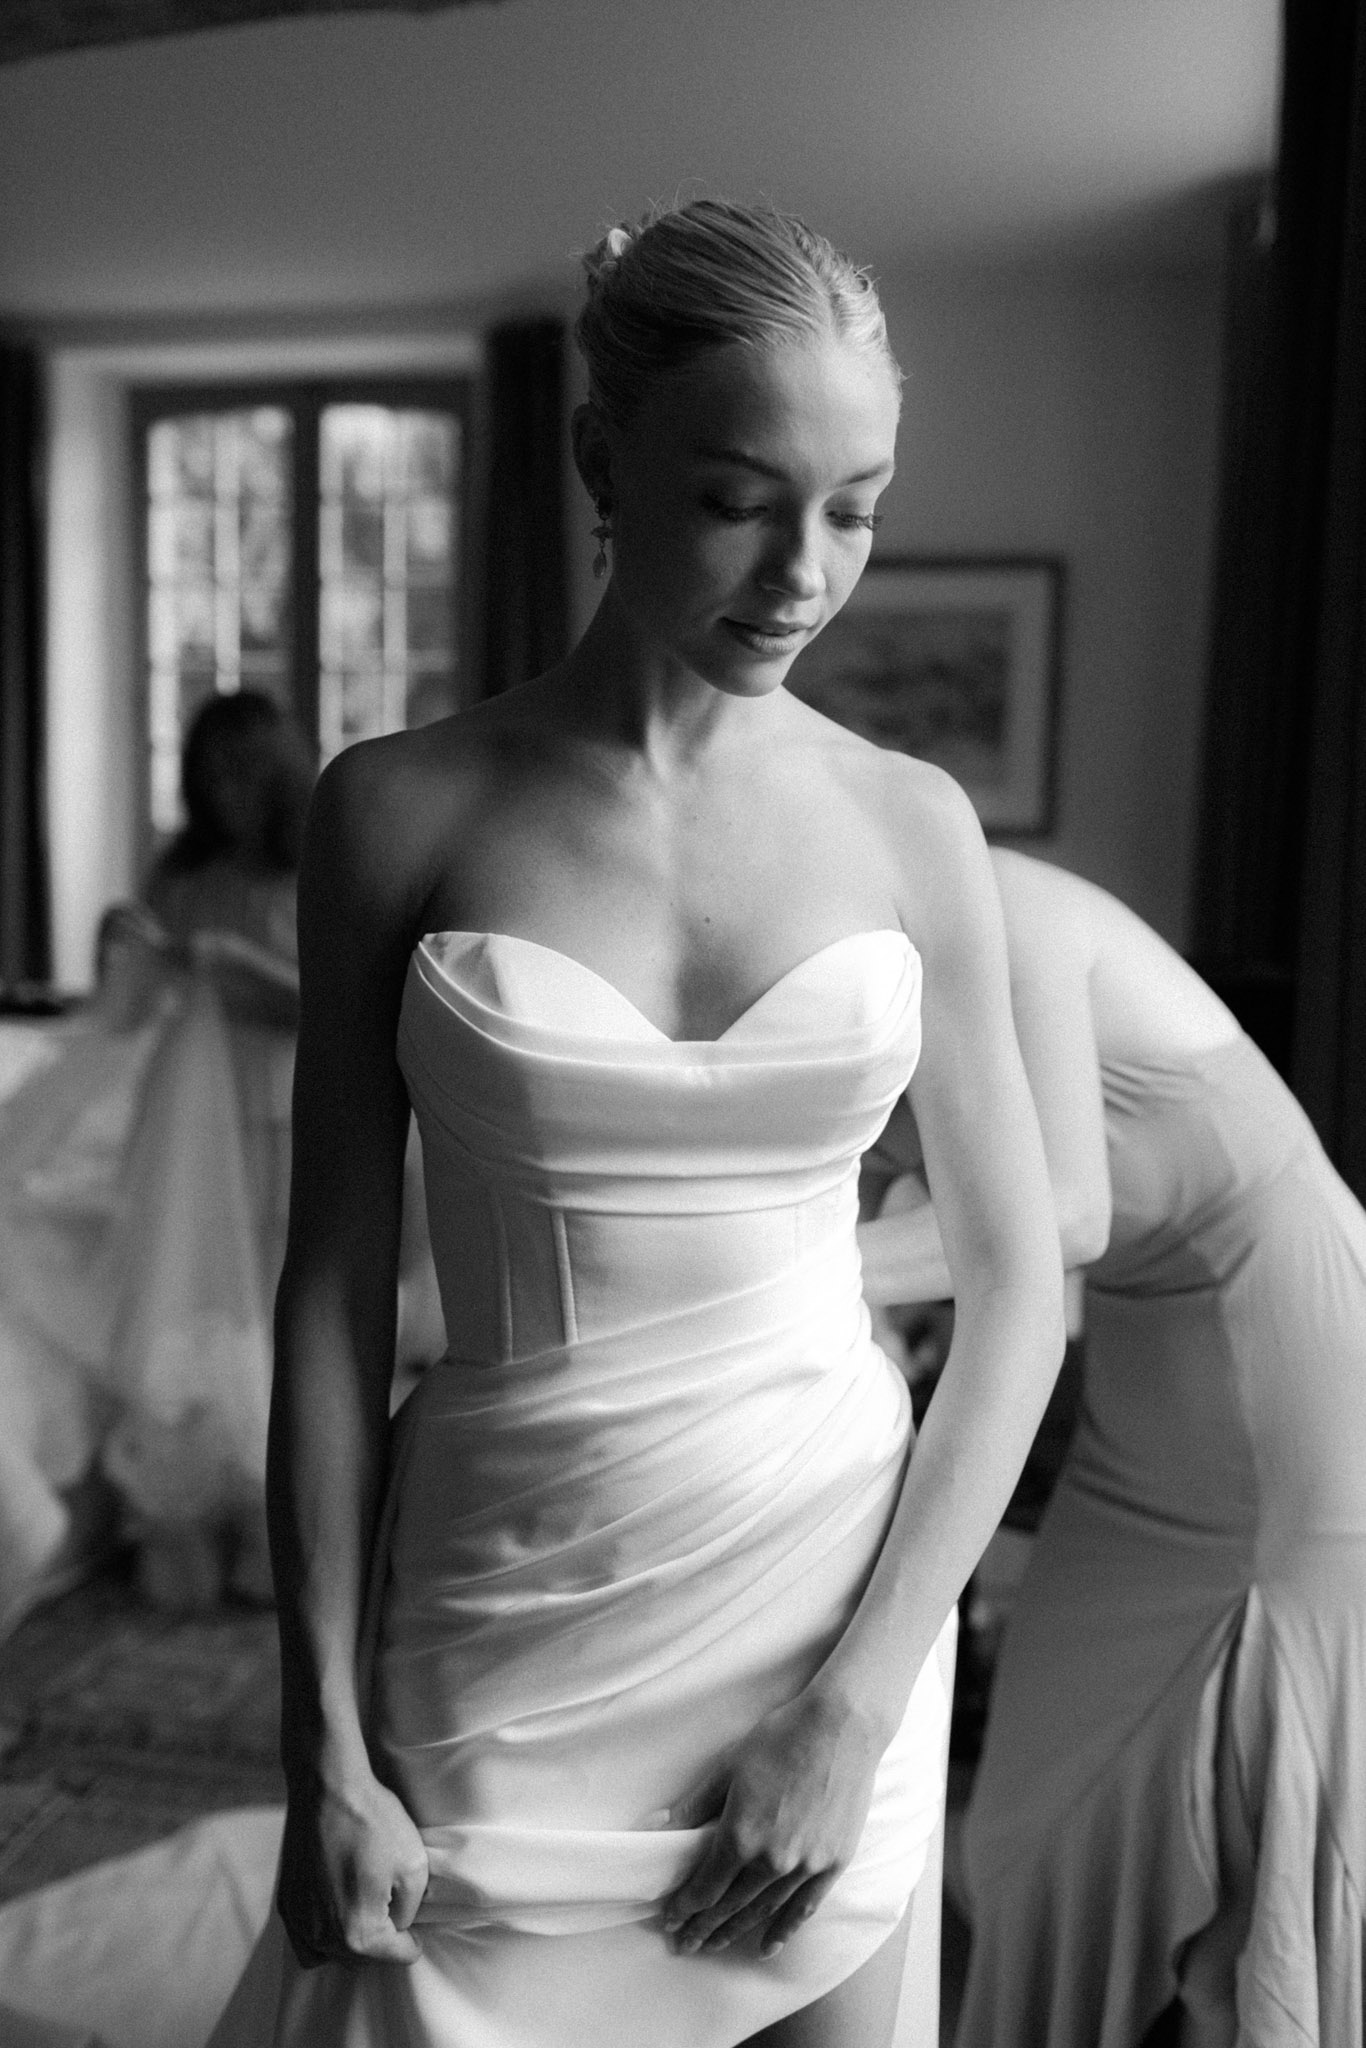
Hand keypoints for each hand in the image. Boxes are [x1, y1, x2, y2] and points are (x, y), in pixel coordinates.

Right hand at [277, 1767, 428, 1968]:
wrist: (326, 1788)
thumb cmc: (373, 1822)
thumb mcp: (414, 1866)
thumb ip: (409, 1910)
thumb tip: (399, 1925)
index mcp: (358, 1933)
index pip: (397, 1955)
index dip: (412, 1939)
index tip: (415, 1922)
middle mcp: (323, 1937)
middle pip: (363, 1960)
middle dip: (382, 1942)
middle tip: (392, 1911)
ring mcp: (299, 1923)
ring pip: (331, 1954)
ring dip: (351, 1943)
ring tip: (364, 1913)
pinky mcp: (286, 1905)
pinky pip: (306, 1942)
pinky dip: (323, 1936)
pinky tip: (336, 1910)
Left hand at [658, 1686, 883, 1958]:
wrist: (839, 1728)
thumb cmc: (780, 1740)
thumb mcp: (728, 1766)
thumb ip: (697, 1803)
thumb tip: (663, 1826)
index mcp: (741, 1836)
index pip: (706, 1887)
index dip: (685, 1907)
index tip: (670, 1920)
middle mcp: (771, 1861)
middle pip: (730, 1906)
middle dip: (704, 1928)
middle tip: (685, 1945)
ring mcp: (805, 1866)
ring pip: (763, 1912)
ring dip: (736, 1932)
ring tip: (715, 1946)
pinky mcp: (832, 1864)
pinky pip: (803, 1908)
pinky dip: (784, 1930)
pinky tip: (767, 1946)